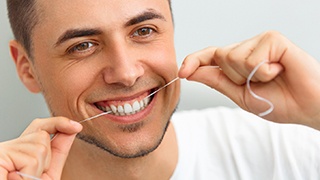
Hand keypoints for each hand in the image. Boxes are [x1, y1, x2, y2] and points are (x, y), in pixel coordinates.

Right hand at [0, 117, 81, 178]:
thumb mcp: (47, 173)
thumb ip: (57, 152)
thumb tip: (70, 131)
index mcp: (22, 151)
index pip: (40, 127)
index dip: (59, 123)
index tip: (76, 127)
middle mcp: (10, 147)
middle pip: (42, 135)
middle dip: (46, 158)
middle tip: (32, 176)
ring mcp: (3, 150)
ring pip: (40, 148)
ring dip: (37, 171)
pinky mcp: (0, 155)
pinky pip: (30, 160)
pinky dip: (28, 176)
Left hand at [179, 31, 319, 129]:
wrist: (308, 107)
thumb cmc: (279, 101)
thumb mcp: (240, 95)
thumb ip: (216, 81)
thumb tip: (191, 72)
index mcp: (238, 63)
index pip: (210, 56)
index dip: (194, 62)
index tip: (182, 72)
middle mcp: (247, 49)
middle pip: (219, 56)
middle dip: (234, 77)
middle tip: (258, 83)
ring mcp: (260, 42)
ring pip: (232, 56)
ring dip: (250, 75)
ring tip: (271, 76)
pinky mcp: (273, 38)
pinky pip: (251, 57)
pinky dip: (264, 71)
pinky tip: (279, 70)